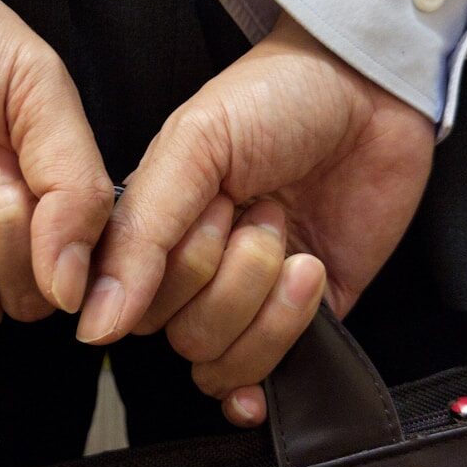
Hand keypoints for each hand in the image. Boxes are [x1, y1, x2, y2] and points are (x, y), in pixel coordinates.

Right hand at [77, 13, 434, 423]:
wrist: (371, 92)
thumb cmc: (275, 99)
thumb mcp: (196, 144)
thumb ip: (142, 232)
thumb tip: (96, 326)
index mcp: (153, 230)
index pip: (129, 304)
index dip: (174, 271)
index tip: (216, 207)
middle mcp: (191, 275)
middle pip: (180, 337)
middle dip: (230, 277)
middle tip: (263, 209)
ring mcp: (247, 301)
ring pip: (222, 362)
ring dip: (267, 302)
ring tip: (293, 240)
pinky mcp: (304, 318)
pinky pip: (273, 374)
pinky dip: (282, 348)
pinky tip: (304, 293)